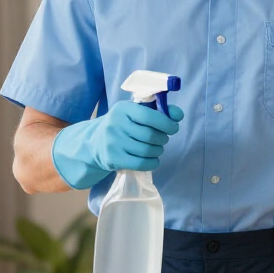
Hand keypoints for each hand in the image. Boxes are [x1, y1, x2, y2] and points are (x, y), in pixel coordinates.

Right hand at [51, 100, 183, 189]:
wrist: (95, 143)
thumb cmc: (122, 125)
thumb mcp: (136, 112)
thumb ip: (159, 110)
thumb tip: (178, 115)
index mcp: (123, 109)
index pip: (150, 116)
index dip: (167, 123)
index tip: (173, 128)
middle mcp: (116, 124)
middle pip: (150, 135)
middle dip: (162, 138)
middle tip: (162, 139)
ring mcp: (113, 143)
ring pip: (147, 150)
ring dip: (158, 150)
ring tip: (156, 148)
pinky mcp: (113, 159)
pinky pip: (141, 164)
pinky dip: (152, 162)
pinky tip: (153, 159)